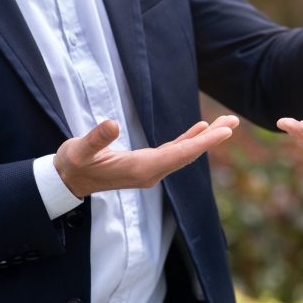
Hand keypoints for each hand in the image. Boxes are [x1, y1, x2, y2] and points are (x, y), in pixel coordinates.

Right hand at [54, 115, 239, 197]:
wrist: (67, 180)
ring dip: (206, 138)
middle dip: (213, 138)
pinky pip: (175, 151)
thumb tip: (112, 124)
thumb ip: (95, 139)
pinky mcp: (147, 164)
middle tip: (234, 121)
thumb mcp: (79, 150)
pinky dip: (190, 139)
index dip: (203, 142)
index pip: (179, 153)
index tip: (224, 132)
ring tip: (227, 123)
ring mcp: (151, 169)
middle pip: (188, 153)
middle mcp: (151, 172)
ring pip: (185, 152)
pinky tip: (202, 129)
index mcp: (140, 169)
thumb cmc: (72, 164)